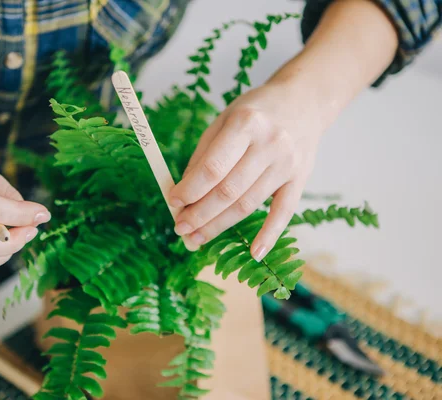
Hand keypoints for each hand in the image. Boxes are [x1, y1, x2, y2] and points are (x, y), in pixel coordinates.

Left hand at [169, 82, 322, 258]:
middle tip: (180, 228)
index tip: (172, 202)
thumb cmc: (256, 112)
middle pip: (228, 191)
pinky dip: (269, 235)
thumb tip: (181, 195)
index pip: (212, 167)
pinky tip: (254, 253)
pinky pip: (284, 212)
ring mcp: (287, 164)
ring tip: (196, 238)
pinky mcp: (300, 179)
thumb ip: (203, 156)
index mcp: (245, 124)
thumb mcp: (223, 121)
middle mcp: (269, 144)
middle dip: (199, 214)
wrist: (304, 101)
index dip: (189, 190)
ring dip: (219, 225)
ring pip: (248, 204)